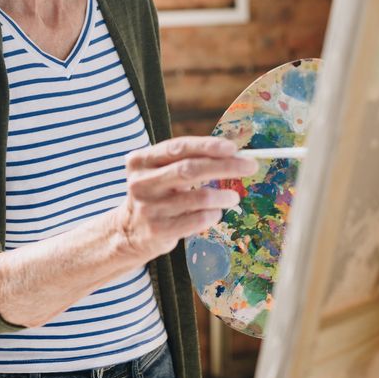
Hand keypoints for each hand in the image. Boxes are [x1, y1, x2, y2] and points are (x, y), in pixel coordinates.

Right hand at [115, 136, 257, 261]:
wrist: (129, 231)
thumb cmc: (157, 194)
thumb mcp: (161, 171)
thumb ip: (187, 160)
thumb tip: (232, 153)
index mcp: (141, 160)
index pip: (179, 148)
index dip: (207, 146)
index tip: (233, 148)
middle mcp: (141, 182)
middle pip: (190, 169)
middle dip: (225, 166)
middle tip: (249, 166)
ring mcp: (148, 207)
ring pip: (197, 197)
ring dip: (223, 195)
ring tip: (234, 196)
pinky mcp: (157, 231)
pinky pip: (195, 220)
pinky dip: (212, 215)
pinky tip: (216, 213)